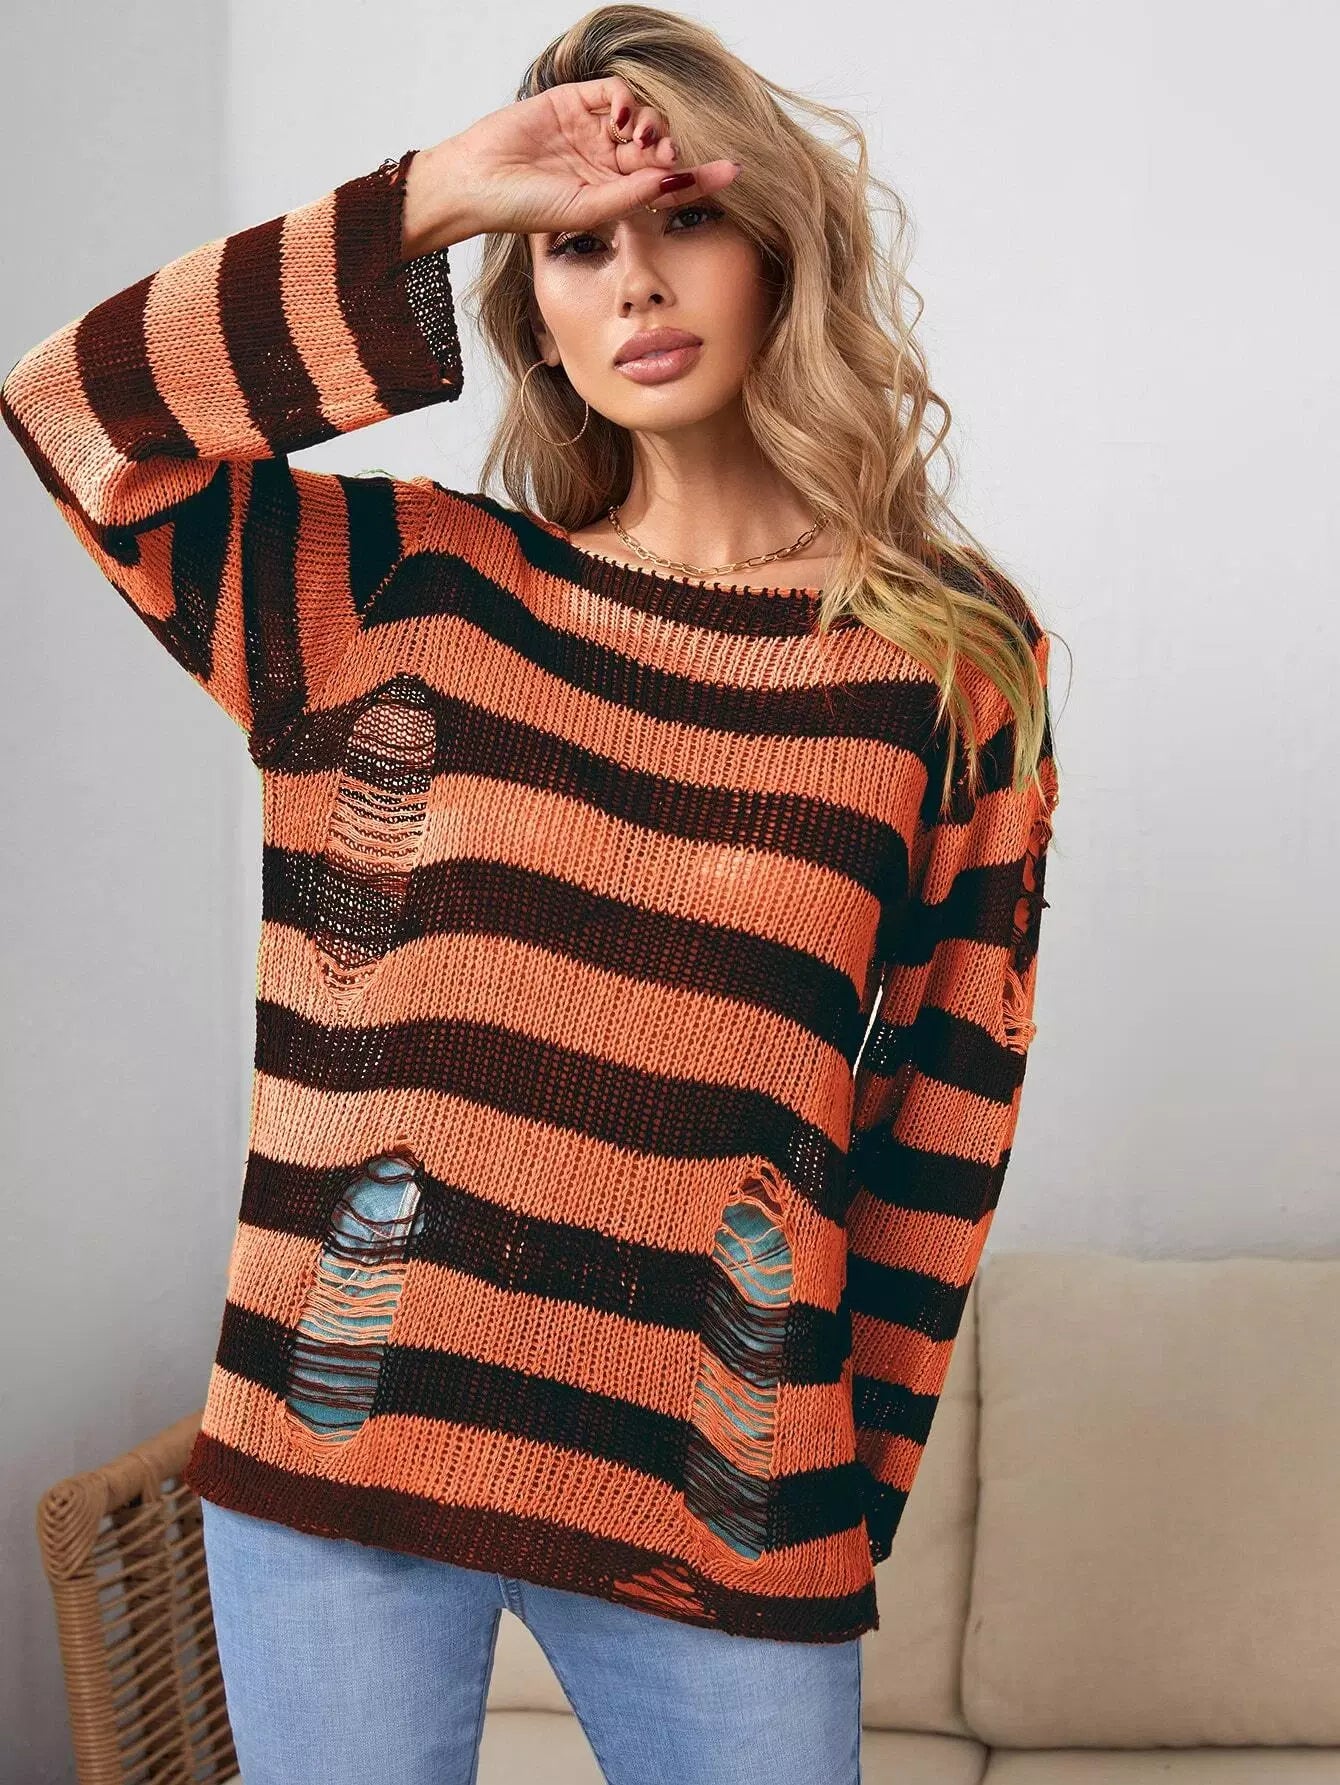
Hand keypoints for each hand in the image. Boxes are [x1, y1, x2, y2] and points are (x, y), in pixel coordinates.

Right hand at [411, 78, 741, 249]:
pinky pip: (612, 92)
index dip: (699, 176)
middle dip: (669, 147)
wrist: (477, 183)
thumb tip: (676, 182)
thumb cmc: (524, 209)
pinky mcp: (573, 101)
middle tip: (667, 152)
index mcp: (613, 194)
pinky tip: (623, 115)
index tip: (734, 171)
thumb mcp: (588, 208)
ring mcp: (591, 130)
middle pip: (658, 147)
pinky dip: (626, 98)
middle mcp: (606, 161)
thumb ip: (633, 194)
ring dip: (650, 122)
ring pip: (640, 117)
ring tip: (642, 138)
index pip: (666, 182)